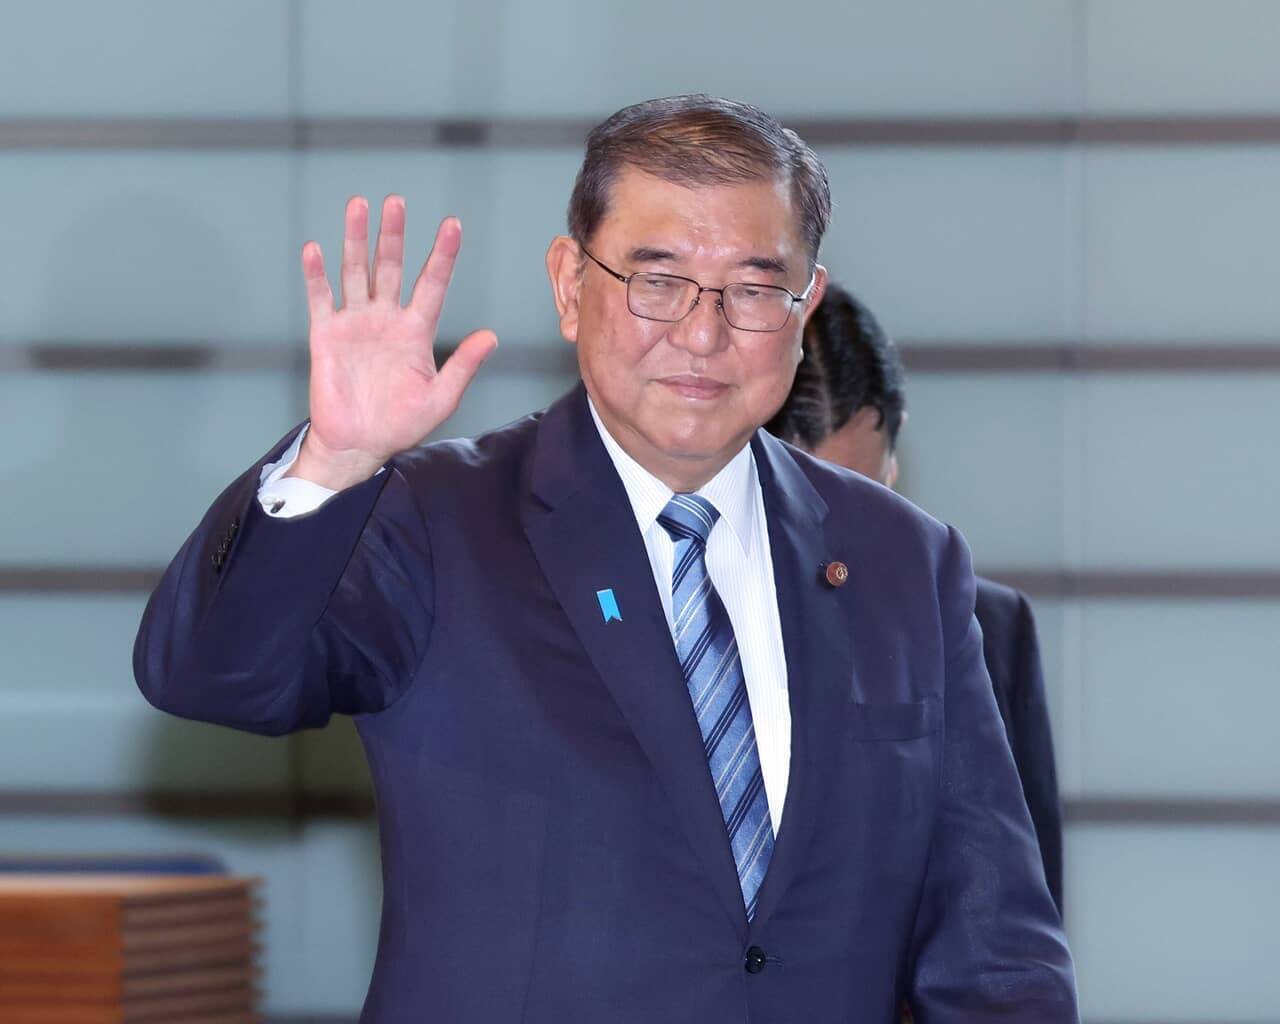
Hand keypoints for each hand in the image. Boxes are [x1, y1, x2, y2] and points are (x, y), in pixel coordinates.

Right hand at [290, 195, 497, 489]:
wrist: (359, 444)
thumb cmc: (402, 424)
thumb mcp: (441, 397)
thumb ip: (464, 365)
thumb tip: (491, 337)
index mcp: (416, 330)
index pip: (432, 283)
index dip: (442, 254)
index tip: (452, 224)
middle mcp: (386, 318)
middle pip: (391, 266)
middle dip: (393, 234)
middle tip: (397, 201)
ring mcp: (355, 323)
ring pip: (356, 271)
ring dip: (356, 239)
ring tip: (358, 205)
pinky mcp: (326, 334)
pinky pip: (321, 298)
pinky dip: (317, 274)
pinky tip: (315, 249)